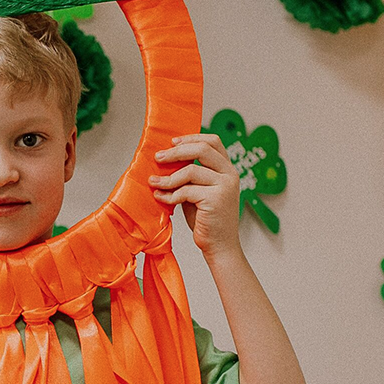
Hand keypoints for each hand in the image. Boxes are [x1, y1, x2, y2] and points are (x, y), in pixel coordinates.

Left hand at [148, 134, 240, 258]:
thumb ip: (189, 176)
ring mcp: (225, 186)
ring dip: (168, 177)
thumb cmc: (206, 219)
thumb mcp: (197, 192)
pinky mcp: (216, 199)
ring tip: (154, 182)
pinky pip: (186, 191)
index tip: (172, 143)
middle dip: (176, 152)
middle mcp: (229, 174)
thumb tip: (165, 161)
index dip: (191, 138)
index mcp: (227, 169)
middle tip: (158, 157)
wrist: (219, 245)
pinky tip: (161, 198)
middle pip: (202, 149)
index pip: (213, 141)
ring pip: (191, 170)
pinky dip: (170, 195)